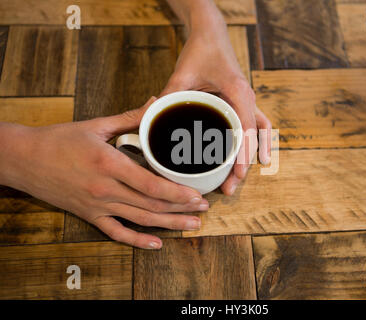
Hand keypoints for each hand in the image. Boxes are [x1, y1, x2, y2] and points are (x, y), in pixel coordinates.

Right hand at [0, 97, 207, 248]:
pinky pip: (116, 232)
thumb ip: (130, 117)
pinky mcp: (89, 215)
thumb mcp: (96, 125)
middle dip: (180, 209)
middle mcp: (106, 189)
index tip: (196, 195)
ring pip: (140, 219)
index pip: (151, 184)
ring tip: (190, 227)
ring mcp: (98, 206)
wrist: (25, 159)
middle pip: (151, 204)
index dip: (177, 193)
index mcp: (110, 164)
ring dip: (168, 225)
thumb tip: (156, 102)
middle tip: (202, 210)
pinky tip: (156, 243)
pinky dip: (136, 240)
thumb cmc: (59, 140)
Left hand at [161, 16, 271, 195]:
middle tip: (230, 187)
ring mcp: (249, 101)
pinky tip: (256, 159)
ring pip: (260, 134)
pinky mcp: (244, 104)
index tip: (237, 175)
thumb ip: (167, 97)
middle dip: (244, 165)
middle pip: (254, 138)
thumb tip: (147, 121)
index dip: (243, 155)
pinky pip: (259, 126)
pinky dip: (260, 143)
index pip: (246, 129)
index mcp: (238, 92)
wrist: (212, 34)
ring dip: (253, 156)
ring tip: (239, 180)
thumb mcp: (182, 75)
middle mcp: (248, 98)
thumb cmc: (201, 51)